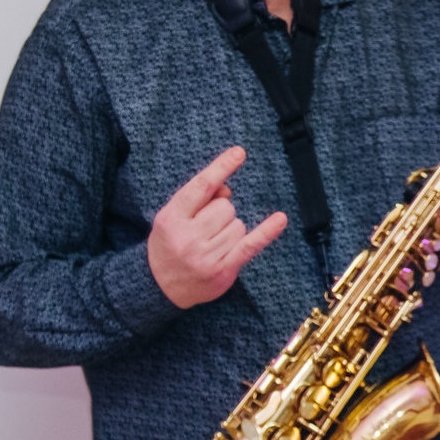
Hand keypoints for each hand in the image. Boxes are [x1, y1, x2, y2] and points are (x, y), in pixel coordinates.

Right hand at [148, 146, 286, 308]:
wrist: (159, 287)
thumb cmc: (169, 245)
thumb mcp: (172, 216)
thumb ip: (198, 199)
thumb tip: (228, 188)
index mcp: (172, 217)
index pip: (201, 186)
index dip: (221, 168)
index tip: (239, 153)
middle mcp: (188, 236)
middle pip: (225, 207)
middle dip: (220, 214)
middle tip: (205, 230)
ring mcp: (206, 255)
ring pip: (238, 225)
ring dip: (230, 231)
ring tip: (211, 245)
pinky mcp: (223, 270)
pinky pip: (250, 245)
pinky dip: (267, 232)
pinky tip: (280, 219)